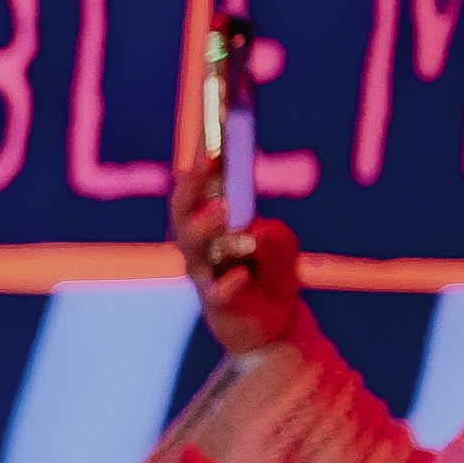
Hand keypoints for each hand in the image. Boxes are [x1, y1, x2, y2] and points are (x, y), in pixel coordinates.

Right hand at [171, 176, 303, 355]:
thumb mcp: (281, 241)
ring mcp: (205, 275)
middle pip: (182, 214)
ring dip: (204, 226)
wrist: (273, 324)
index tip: (208, 138)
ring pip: (192, 249)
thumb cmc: (270, 273)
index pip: (200, 188)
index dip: (201, 163)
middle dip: (190, 188)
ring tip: (223, 210)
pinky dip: (230, 283)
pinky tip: (244, 275)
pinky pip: (217, 292)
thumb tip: (252, 233)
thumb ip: (270, 231)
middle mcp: (200, 247)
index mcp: (212, 225)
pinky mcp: (217, 305)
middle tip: (206, 163)